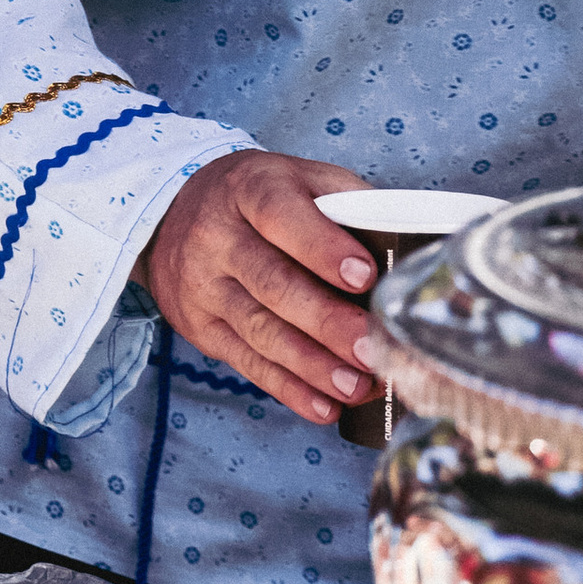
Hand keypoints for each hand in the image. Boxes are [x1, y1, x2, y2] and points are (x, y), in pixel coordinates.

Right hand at [138, 152, 378, 425]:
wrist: (172, 217)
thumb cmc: (258, 199)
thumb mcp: (299, 178)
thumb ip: (347, 203)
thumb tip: (409, 246)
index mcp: (248, 189)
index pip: (281, 215)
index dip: (322, 248)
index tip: (365, 277)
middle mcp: (216, 237)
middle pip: (271, 283)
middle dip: (326, 322)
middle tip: (371, 349)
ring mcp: (203, 285)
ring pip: (259, 330)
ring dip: (312, 365)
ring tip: (357, 387)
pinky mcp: (201, 327)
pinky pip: (246, 361)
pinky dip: (287, 388)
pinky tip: (323, 405)